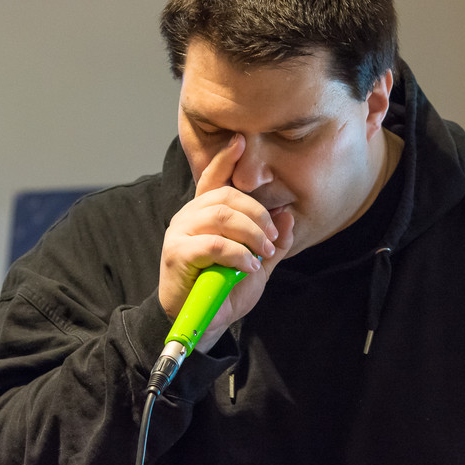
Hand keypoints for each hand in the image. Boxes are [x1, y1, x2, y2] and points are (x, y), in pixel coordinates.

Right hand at [160, 134, 293, 351]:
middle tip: (273, 239)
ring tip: (264, 253)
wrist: (203, 323)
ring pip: (222, 216)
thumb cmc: (224, 291)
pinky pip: (214, 244)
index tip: (241, 140)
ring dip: (252, 234)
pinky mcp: (177, 254)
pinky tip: (249, 266)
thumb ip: (272, 241)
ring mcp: (180, 233)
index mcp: (204, 214)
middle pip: (227, 196)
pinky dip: (238, 254)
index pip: (213, 178)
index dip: (226, 158)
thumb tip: (287, 216)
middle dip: (258, 215)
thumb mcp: (257, 264)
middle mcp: (189, 217)